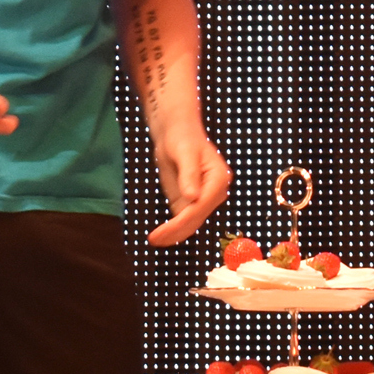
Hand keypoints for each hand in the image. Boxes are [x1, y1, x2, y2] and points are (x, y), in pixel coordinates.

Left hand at [146, 124, 231, 246]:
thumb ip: (189, 174)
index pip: (199, 207)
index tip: (162, 232)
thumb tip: (193, 197)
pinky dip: (174, 228)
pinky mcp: (191, 201)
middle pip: (196, 218)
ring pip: (191, 222)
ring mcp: (204, 198)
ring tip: (155, 240)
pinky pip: (184, 218)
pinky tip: (162, 235)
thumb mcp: (184, 153)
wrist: (175, 133)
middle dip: (176, 231)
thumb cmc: (182, 137)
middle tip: (154, 240)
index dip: (181, 222)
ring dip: (175, 234)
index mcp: (218, 180)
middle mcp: (215, 193)